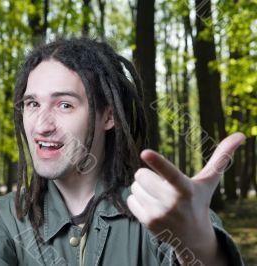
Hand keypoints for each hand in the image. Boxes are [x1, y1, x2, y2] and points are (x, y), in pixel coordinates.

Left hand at [127, 133, 244, 261]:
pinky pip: (130, 200)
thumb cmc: (199, 200)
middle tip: (162, 186)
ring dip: (143, 189)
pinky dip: (138, 201)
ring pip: (134, 187)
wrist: (192, 236)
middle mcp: (172, 202)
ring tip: (159, 198)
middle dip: (148, 176)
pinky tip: (153, 207)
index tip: (145, 152)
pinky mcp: (148, 222)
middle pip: (141, 175)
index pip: (170, 172)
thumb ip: (221, 157)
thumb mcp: (209, 181)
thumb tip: (241, 135)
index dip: (158, 162)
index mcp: (185, 188)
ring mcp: (159, 214)